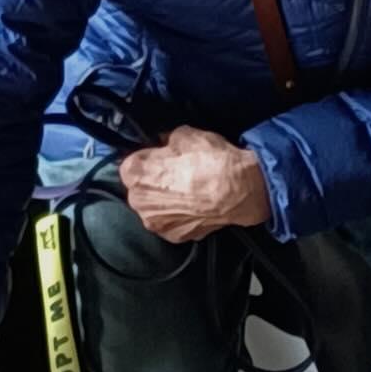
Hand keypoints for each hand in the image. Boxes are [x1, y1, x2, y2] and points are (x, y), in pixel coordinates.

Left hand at [118, 125, 270, 242]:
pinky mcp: (173, 236)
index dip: (149, 159)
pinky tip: (195, 206)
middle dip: (154, 182)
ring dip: (166, 201)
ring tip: (189, 191)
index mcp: (135, 173)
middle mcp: (138, 201)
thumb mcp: (186, 134)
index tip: (162, 157)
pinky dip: (180, 216)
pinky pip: (171, 222)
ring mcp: (155, 222)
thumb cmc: (212, 161)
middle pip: (140, 189)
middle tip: (178, 174)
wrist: (239, 191)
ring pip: (154, 208)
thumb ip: (167, 139)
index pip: (131, 163)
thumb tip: (165, 142)